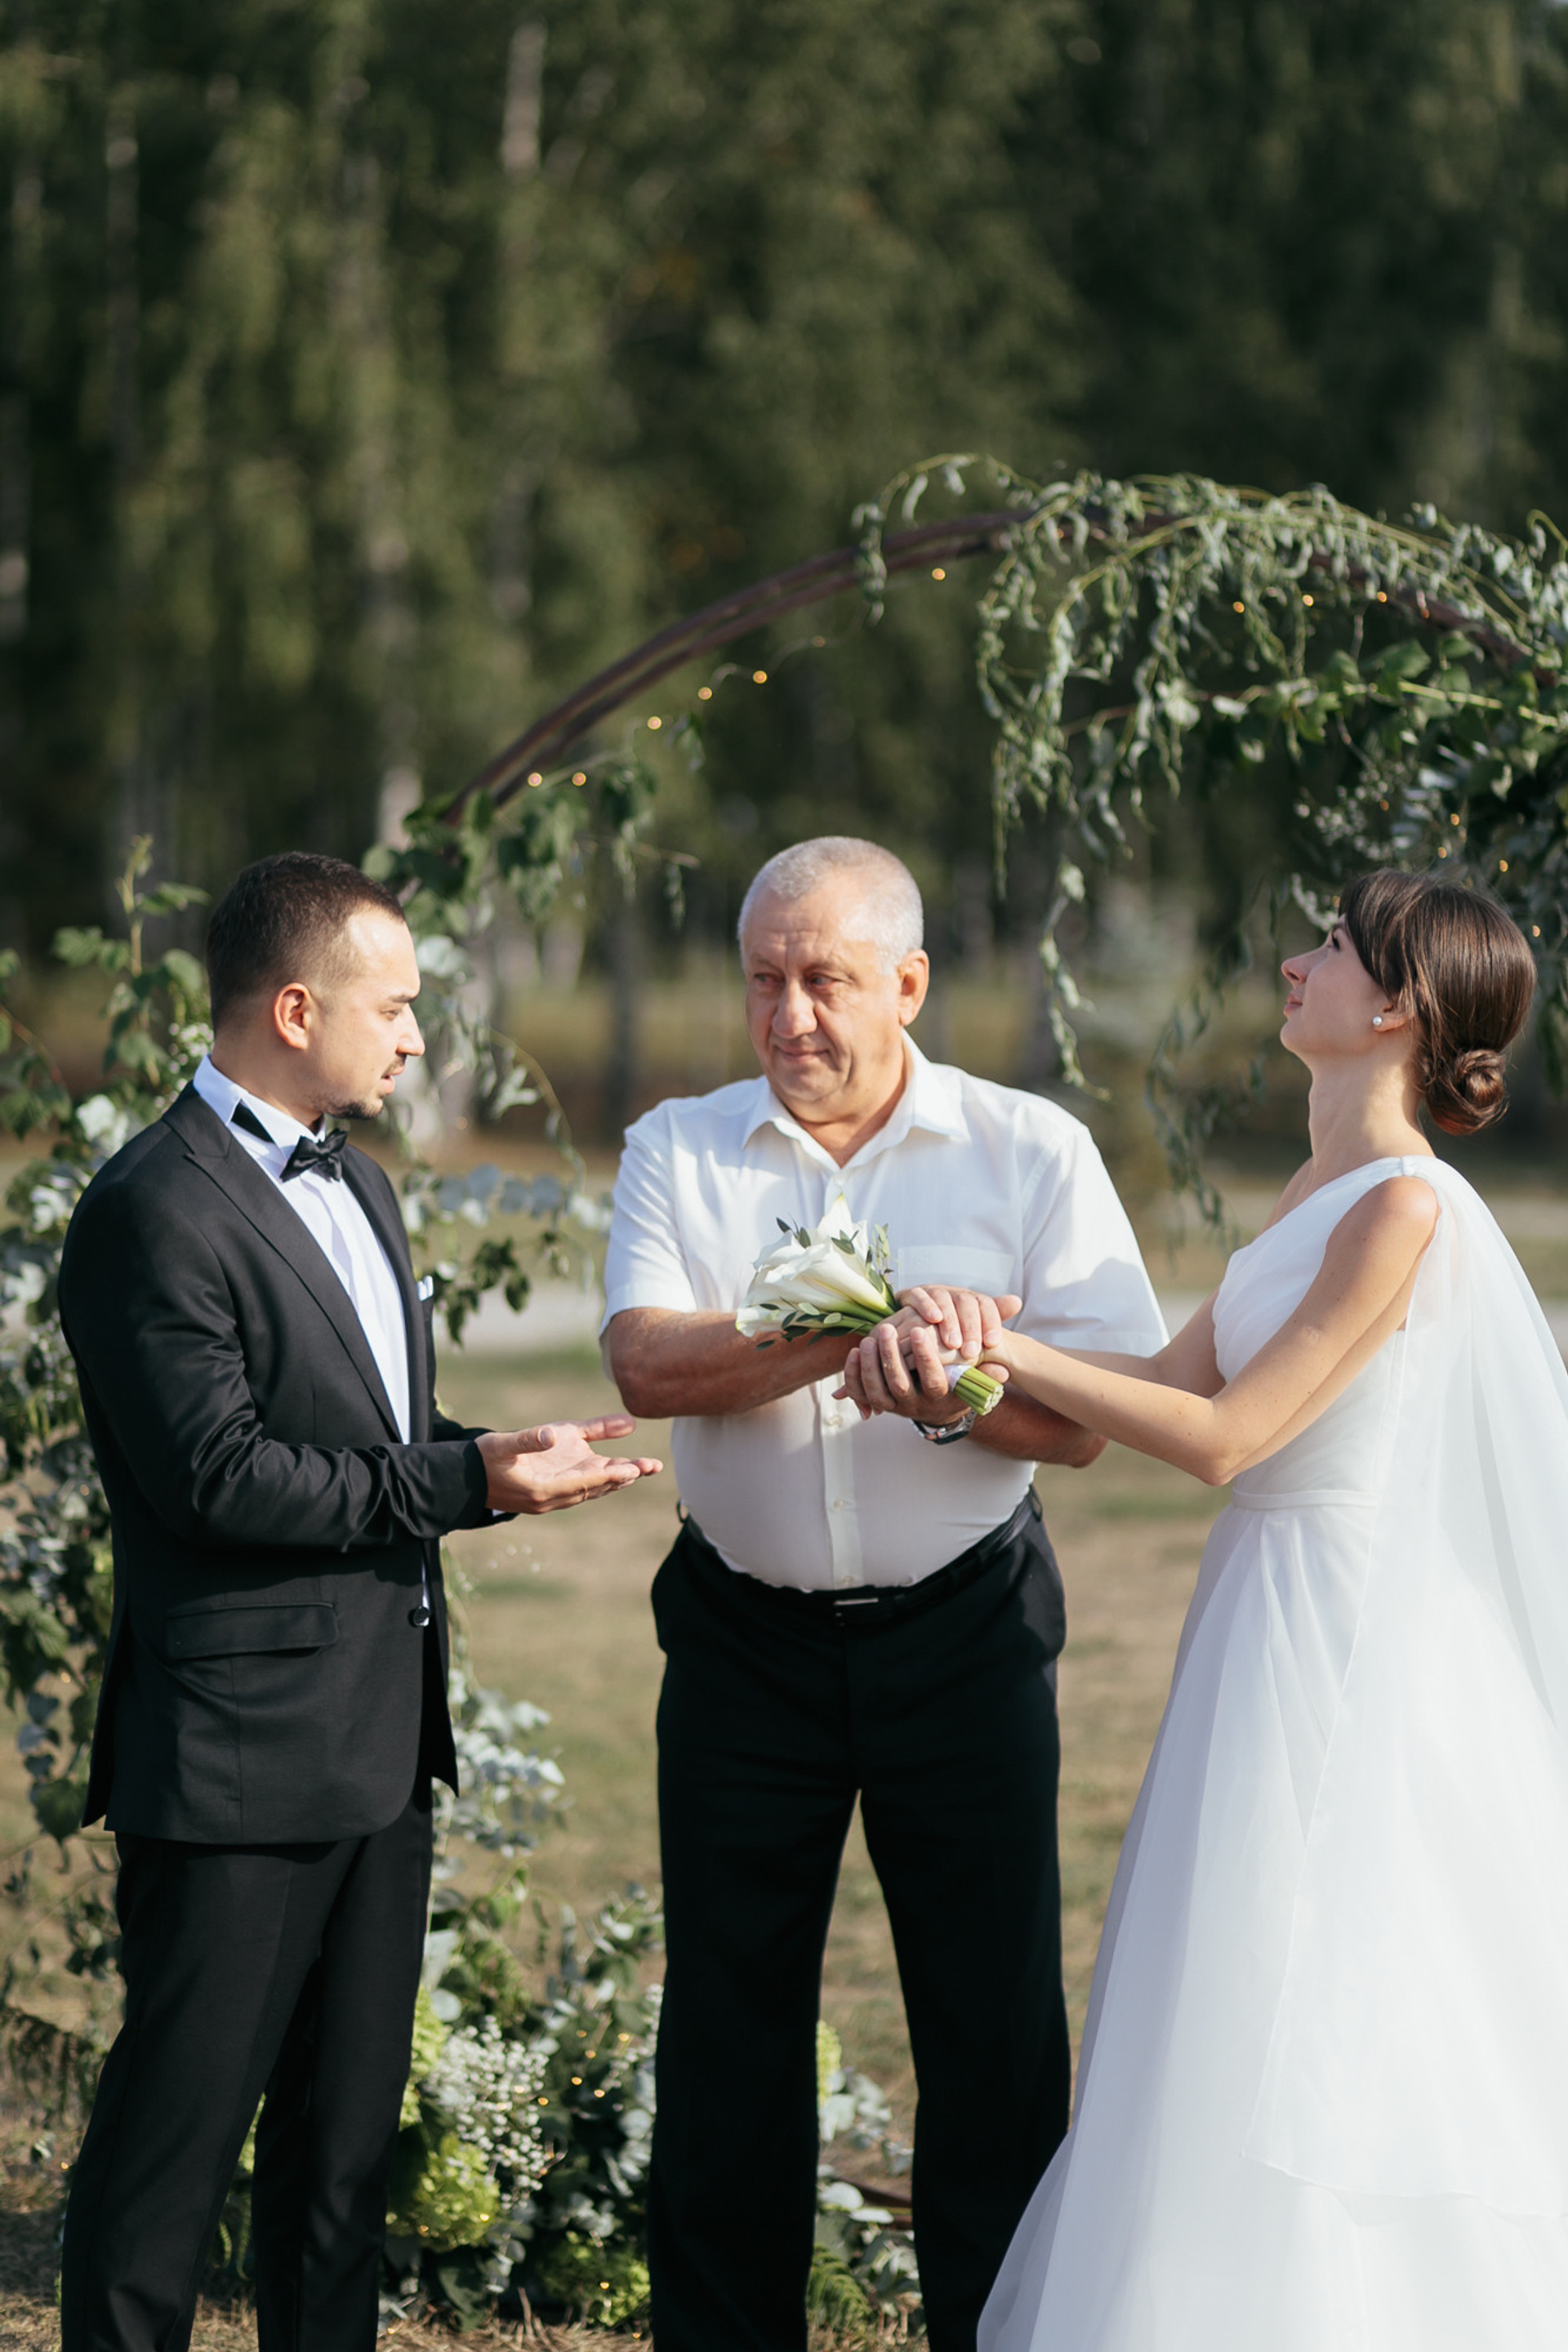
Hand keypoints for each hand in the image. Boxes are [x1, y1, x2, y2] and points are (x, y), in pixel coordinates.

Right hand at [476, 1416, 662, 1514]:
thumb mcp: (502, 1445)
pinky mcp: (554, 1486)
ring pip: (592, 1486)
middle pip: (594, 1486)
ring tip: (647, 1467)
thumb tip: (551, 1435)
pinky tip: (624, 1466)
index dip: (607, 1475)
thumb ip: (529, 1439)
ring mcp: (554, 1493)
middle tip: (650, 1466)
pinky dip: (604, 1473)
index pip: (582, 1482)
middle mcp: (552, 1496)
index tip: (631, 1469)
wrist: (466, 1479)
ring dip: (619, 1477)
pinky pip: (584, 1480)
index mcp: (541, 1490)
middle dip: (623, 1476)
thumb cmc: (483, 1460)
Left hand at [834, 1289, 1017, 1423]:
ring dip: (870, 1364)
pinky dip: (854, 1373)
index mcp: (940, 1398)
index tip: (922, 1331)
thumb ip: (987, 1373)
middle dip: (891, 1356)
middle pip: (900, 1384)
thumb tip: (1002, 1370)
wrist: (937, 1409)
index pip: (933, 1380)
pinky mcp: (878, 1402)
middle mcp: (915, 1405)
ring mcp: (894, 1406)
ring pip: (877, 1389)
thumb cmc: (957, 1385)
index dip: (926, 1357)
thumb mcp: (974, 1380)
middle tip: (887, 1329)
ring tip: (869, 1338)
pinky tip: (855, 1350)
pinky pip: (862, 1391)